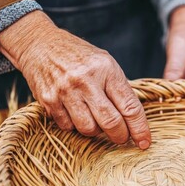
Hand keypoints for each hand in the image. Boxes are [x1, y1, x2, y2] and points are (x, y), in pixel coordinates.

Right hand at [0, 11, 150, 148]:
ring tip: (96, 120)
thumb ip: (118, 88)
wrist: (40, 44)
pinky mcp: (49, 100)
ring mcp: (66, 91)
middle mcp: (86, 80)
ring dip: (96, 131)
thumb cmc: (78, 56)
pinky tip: (75, 113)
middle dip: (120, 136)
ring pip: (89, 129)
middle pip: (111, 122)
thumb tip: (133, 120)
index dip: (139, 128)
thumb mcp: (105, 63)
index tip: (144, 142)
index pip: (129, 106)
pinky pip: (68, 127)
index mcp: (106, 69)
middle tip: (122, 138)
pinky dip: (75, 126)